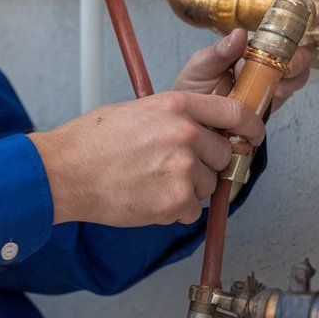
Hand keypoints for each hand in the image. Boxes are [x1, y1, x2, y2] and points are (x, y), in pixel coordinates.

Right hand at [27, 89, 265, 227]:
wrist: (65, 171)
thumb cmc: (93, 142)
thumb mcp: (139, 111)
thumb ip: (176, 117)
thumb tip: (203, 130)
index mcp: (177, 106)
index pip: (234, 113)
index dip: (250, 127)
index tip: (253, 136)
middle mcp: (184, 134)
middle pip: (223, 155)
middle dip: (206, 164)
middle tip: (174, 167)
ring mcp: (182, 168)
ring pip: (207, 185)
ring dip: (186, 188)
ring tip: (150, 181)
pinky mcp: (176, 201)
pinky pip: (191, 211)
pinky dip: (173, 210)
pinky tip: (147, 197)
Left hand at [172, 29, 310, 116]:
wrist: (188, 118)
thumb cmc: (193, 86)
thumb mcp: (200, 65)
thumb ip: (219, 51)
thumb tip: (240, 33)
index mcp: (247, 49)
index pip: (276, 39)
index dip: (283, 45)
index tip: (279, 54)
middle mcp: (262, 64)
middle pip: (295, 58)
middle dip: (295, 64)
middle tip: (283, 72)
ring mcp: (267, 85)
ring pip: (295, 79)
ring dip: (289, 83)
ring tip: (271, 89)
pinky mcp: (268, 106)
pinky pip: (284, 100)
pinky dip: (280, 100)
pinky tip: (267, 102)